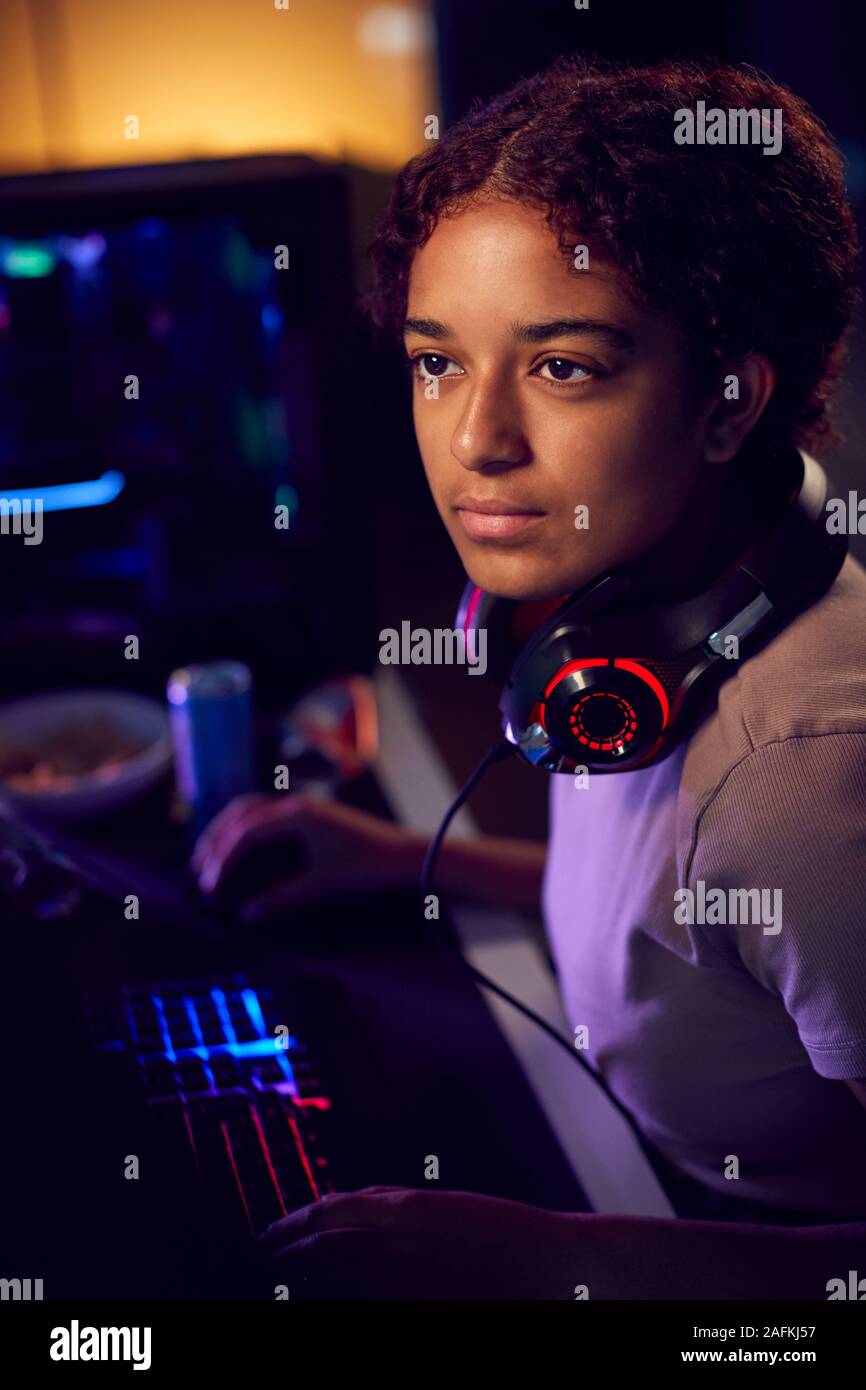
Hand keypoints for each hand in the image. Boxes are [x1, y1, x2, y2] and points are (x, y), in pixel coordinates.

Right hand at [190, 794, 417, 921]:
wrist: (405, 856)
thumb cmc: (368, 867)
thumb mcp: (322, 884)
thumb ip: (282, 897)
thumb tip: (245, 914)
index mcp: (297, 815)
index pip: (245, 833)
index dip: (223, 860)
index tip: (210, 887)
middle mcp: (296, 805)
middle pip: (240, 814)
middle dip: (214, 841)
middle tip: (197, 870)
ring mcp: (303, 807)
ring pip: (251, 810)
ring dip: (226, 830)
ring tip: (209, 856)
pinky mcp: (310, 816)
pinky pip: (266, 815)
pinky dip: (244, 828)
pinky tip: (239, 849)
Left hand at [259, 1187, 584, 1299]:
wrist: (556, 1268)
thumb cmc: (506, 1232)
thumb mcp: (445, 1205)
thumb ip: (397, 1206)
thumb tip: (350, 1204)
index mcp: (409, 1209)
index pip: (331, 1212)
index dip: (294, 1222)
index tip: (271, 1231)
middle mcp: (404, 1244)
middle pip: (326, 1246)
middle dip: (289, 1252)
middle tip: (265, 1255)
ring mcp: (411, 1281)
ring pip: (341, 1276)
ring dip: (308, 1275)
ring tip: (284, 1276)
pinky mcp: (422, 1304)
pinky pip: (371, 1300)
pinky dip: (347, 1296)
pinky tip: (330, 1294)